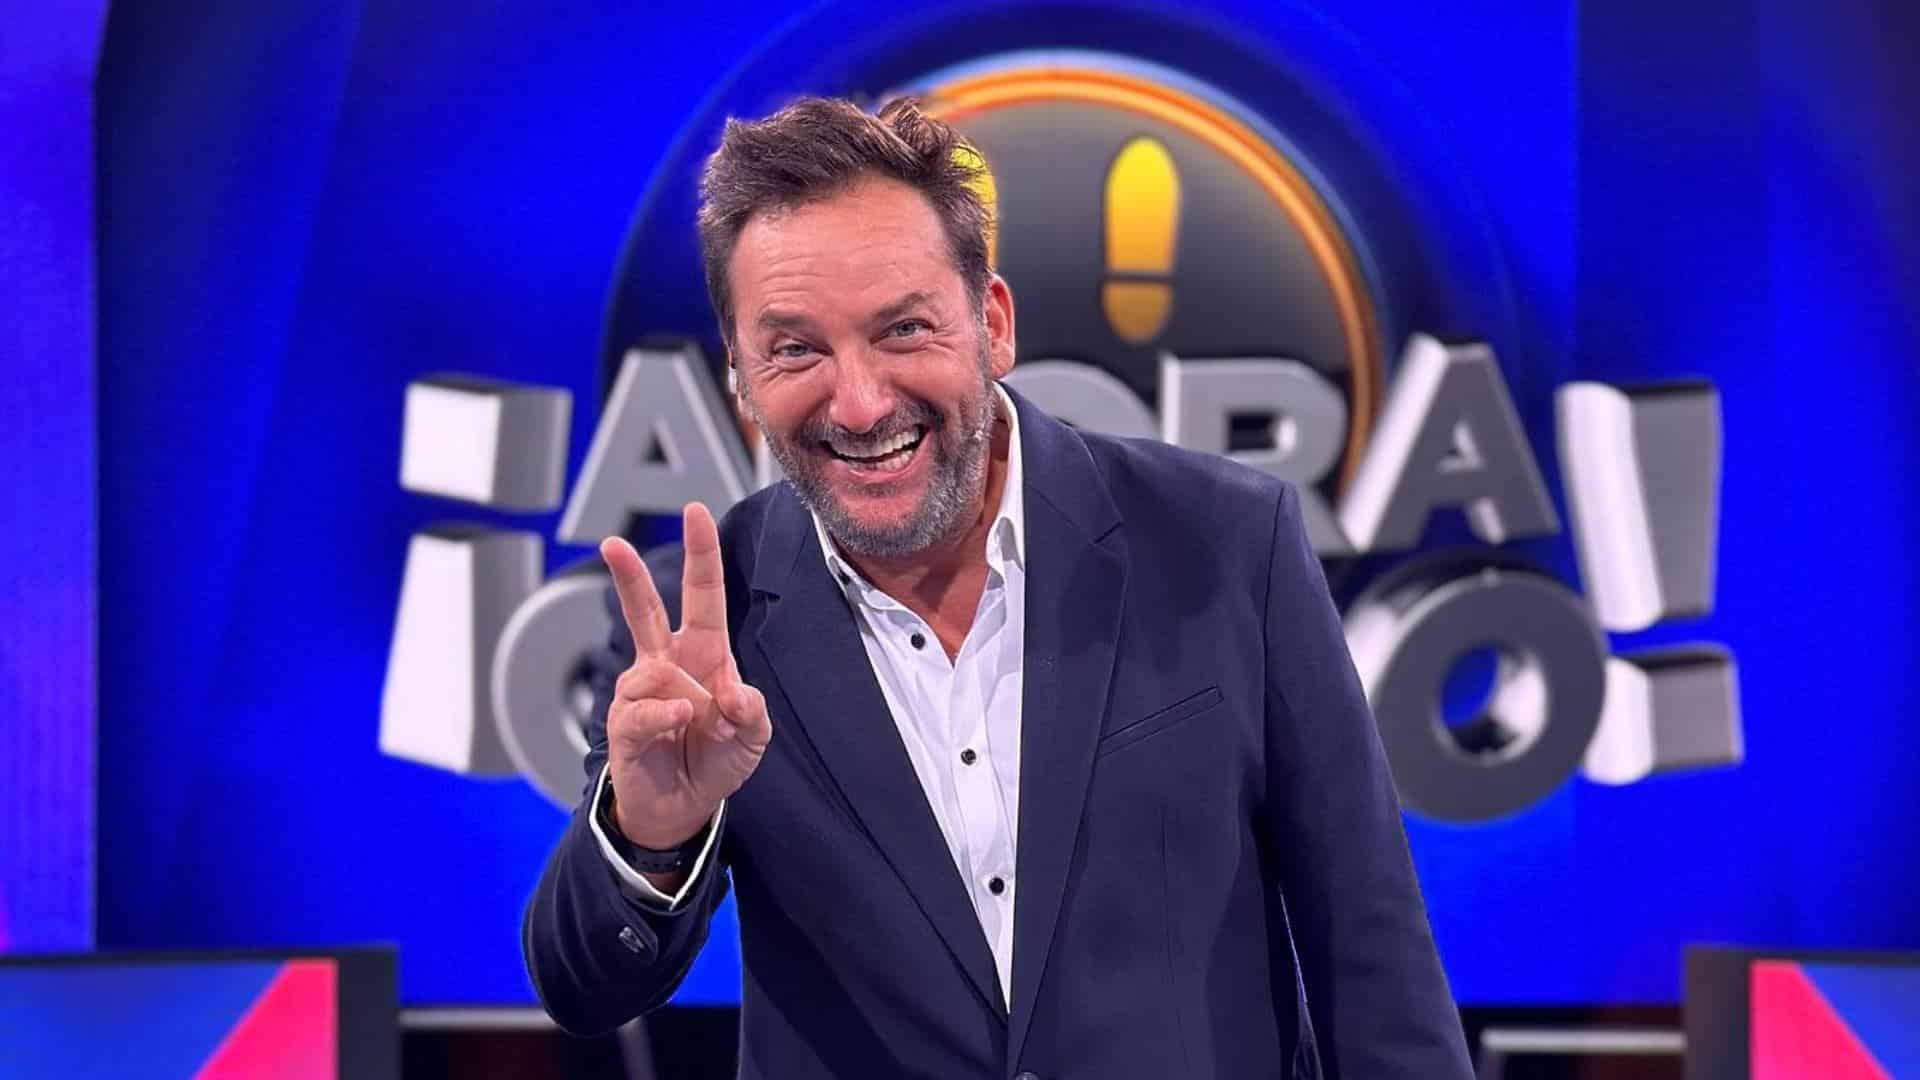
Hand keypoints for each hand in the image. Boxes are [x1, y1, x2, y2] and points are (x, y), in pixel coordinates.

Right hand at [599, 502, 770, 851]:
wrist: (681, 808)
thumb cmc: (715, 760)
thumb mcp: (753, 737)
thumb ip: (753, 711)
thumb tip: (732, 692)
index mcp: (702, 653)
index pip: (702, 595)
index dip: (701, 553)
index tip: (694, 511)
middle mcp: (665, 664)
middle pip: (644, 610)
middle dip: (628, 576)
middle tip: (611, 542)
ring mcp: (639, 692)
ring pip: (657, 675)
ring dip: (691, 704)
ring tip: (700, 730)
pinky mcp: (623, 723)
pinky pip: (643, 709)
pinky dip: (666, 715)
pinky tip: (679, 722)